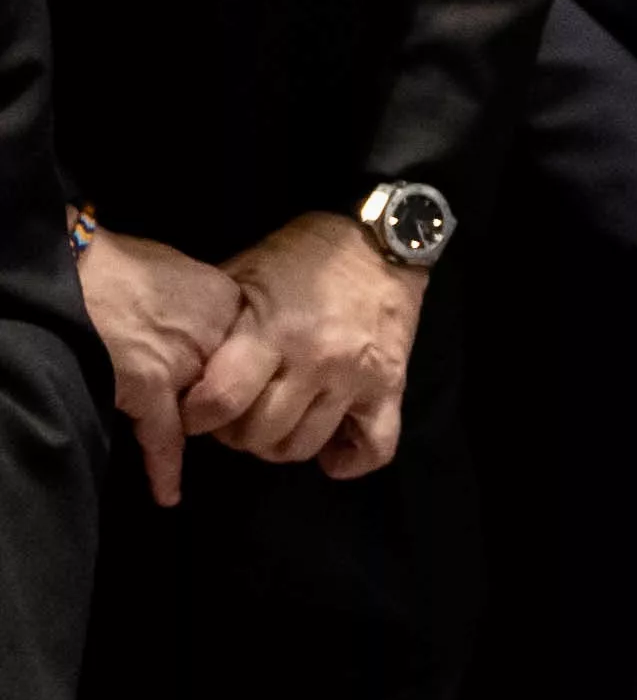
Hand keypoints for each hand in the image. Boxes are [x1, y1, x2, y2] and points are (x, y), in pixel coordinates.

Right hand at [69, 227, 241, 501]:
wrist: (77, 270)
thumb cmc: (121, 267)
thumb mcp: (184, 272)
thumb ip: (210, 306)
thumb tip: (215, 329)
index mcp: (230, 303)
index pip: (258, 353)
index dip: (246, 373)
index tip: (248, 385)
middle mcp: (218, 336)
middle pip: (238, 386)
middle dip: (232, 403)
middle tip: (230, 419)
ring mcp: (186, 364)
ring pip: (208, 415)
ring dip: (202, 430)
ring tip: (211, 446)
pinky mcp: (150, 387)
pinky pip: (164, 438)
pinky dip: (164, 468)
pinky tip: (169, 494)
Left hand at [202, 214, 421, 479]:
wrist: (383, 238)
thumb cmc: (302, 256)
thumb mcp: (244, 274)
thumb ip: (217, 324)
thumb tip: (182, 367)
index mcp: (273, 331)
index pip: (222, 401)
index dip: (197, 416)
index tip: (195, 409)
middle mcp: (317, 361)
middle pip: (261, 434)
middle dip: (235, 434)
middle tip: (234, 416)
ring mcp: (357, 377)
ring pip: (305, 446)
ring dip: (279, 445)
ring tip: (274, 424)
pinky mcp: (392, 386)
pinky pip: (374, 447)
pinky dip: (349, 461)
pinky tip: (330, 450)